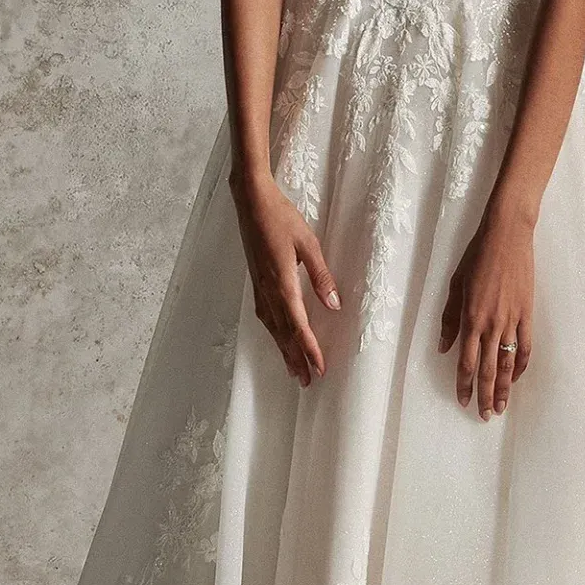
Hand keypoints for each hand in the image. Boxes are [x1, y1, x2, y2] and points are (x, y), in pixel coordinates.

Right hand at [231, 171, 339, 386]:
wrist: (250, 202)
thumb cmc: (281, 218)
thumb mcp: (309, 244)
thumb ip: (321, 276)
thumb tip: (334, 305)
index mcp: (282, 283)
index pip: (298, 325)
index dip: (309, 349)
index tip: (319, 368)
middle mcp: (267, 291)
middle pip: (284, 333)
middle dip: (296, 358)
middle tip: (307, 382)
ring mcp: (258, 287)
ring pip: (272, 327)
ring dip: (283, 350)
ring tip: (293, 369)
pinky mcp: (255, 281)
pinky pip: (264, 315)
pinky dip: (273, 333)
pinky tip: (277, 338)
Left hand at [438, 204, 533, 420]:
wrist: (507, 236)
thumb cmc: (476, 257)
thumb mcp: (455, 285)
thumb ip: (449, 319)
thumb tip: (444, 347)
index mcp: (471, 318)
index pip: (466, 362)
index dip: (464, 384)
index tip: (463, 401)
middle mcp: (491, 324)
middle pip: (488, 369)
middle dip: (486, 395)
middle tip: (486, 415)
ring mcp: (512, 320)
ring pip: (508, 363)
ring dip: (505, 388)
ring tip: (502, 407)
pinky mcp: (527, 313)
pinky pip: (525, 346)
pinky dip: (521, 364)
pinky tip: (517, 377)